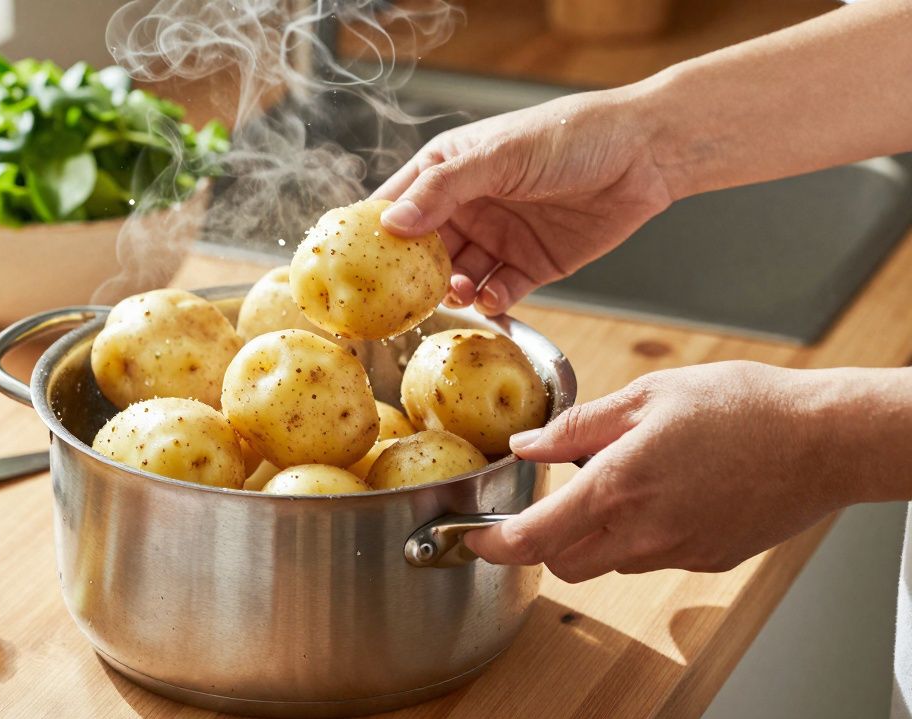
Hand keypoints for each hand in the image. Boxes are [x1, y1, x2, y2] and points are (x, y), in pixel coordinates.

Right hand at [373, 89, 672, 314]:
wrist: (645, 153)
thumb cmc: (571, 134)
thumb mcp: (499, 155)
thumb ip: (445, 189)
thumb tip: (393, 223)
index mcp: (449, 169)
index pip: (397, 202)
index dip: (376, 231)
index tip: (355, 261)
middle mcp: (468, 206)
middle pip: (424, 250)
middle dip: (415, 273)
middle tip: (410, 291)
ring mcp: (498, 238)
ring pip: (458, 276)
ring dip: (454, 289)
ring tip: (461, 289)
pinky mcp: (531, 266)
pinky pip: (499, 292)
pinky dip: (491, 301)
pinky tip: (493, 297)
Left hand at [464, 361, 879, 582]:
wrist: (824, 440)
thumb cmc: (743, 407)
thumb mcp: (648, 396)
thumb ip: (578, 427)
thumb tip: (526, 444)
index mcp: (618, 487)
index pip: (533, 539)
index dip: (491, 546)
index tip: (472, 539)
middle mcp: (643, 532)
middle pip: (563, 564)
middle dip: (544, 541)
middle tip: (550, 502)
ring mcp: (677, 552)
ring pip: (608, 562)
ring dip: (594, 535)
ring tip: (625, 480)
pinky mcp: (706, 560)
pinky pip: (652, 557)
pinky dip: (640, 534)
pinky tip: (668, 492)